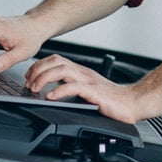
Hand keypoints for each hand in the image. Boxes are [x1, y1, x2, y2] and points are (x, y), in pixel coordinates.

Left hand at [24, 54, 141, 123]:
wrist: (133, 102)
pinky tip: (50, 97)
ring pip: (61, 70)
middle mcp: (83, 72)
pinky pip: (73, 86)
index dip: (39, 65)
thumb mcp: (87, 90)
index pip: (56, 59)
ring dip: (44, 78)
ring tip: (35, 88)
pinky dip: (58, 90)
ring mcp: (88, 81)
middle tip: (28, 83)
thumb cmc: (112, 99)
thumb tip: (52, 92)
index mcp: (80, 71)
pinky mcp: (94, 92)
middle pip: (55, 61)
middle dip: (38, 70)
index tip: (29, 75)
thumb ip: (73, 87)